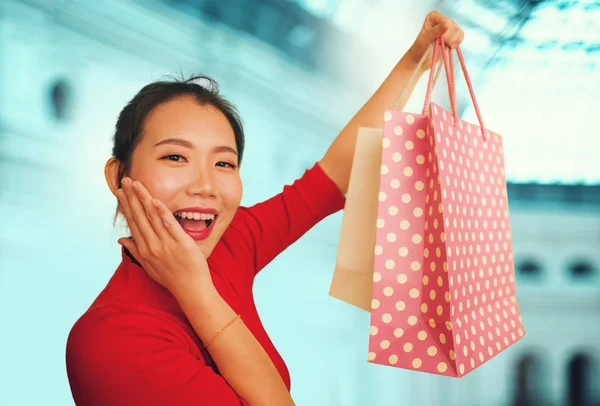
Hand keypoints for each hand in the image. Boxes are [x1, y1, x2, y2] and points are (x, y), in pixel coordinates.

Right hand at [116, 177, 212, 297]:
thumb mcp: (149, 265)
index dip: (126, 205)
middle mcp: (152, 245)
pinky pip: (170, 225)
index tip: (120, 191)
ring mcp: (166, 244)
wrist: (190, 289)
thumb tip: (121, 239)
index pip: (133, 222)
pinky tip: (155, 200)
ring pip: (152, 217)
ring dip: (143, 199)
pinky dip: (162, 213)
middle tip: (125, 180)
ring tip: (136, 184)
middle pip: (139, 216)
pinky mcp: (181, 243)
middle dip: (131, 197)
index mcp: (144, 249)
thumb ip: (135, 250)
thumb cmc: (171, 277)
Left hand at [406, 11, 463, 72]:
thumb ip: (435, 32)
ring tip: (444, 46)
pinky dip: (457, 43)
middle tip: (440, 45)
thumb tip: (447, 24)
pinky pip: (460, 36)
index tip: (437, 40)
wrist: (421, 60)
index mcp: (433, 17)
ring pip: (458, 31)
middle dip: (449, 38)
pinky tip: (450, 47)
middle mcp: (441, 19)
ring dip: (453, 41)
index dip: (444, 33)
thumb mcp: (425, 40)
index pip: (446, 22)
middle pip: (453, 26)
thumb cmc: (419, 49)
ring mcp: (448, 27)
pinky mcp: (452, 35)